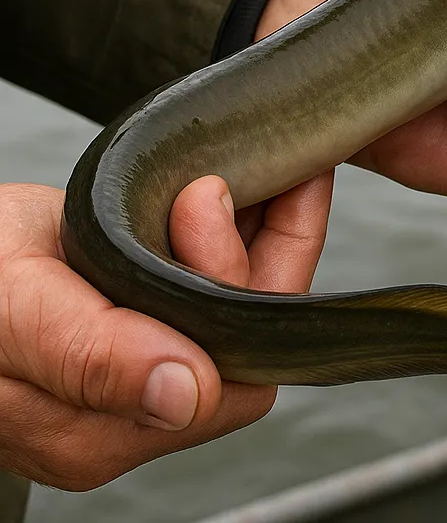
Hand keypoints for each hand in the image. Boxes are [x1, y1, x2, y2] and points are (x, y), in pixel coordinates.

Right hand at [0, 177, 327, 489]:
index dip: (234, 280)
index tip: (204, 195)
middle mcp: (133, 418)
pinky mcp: (153, 330)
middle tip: (224, 175)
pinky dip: (244, 234)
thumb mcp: (14, 309)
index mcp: (98, 434)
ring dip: (262, 236)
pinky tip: (250, 190)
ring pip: (242, 309)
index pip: (227, 375)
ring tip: (259, 173)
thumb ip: (93, 355)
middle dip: (259, 249)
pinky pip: (221, 288)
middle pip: (246, 340)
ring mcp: (145, 375)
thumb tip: (187, 396)